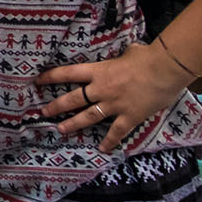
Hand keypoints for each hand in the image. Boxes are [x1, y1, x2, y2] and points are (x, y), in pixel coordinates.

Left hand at [36, 43, 190, 152]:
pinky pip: (116, 132)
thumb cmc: (147, 57)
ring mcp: (114, 105)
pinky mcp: (129, 116)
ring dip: (73, 124)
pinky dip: (109, 141)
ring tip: (60, 130)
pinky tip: (103, 149)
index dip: (50, 77)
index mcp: (99, 71)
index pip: (68, 73)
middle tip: (43, 113)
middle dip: (56, 106)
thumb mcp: (128, 52)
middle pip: (73, 99)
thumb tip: (126, 55)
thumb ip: (121, 57)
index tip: (37, 81)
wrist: (165, 69)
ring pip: (88, 117)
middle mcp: (101, 89)